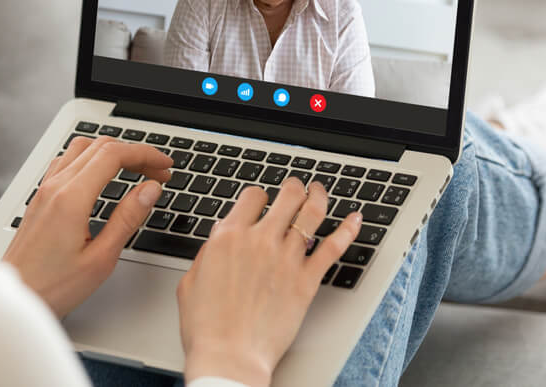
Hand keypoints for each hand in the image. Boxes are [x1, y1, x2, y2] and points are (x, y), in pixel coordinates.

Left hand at [3, 136, 171, 316]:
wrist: (16, 297)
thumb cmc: (52, 286)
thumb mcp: (100, 259)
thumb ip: (127, 219)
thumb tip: (149, 190)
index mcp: (71, 198)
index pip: (114, 155)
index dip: (145, 154)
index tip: (165, 165)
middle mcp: (55, 187)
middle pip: (101, 146)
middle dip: (135, 153)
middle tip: (158, 171)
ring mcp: (45, 190)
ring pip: (82, 148)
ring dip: (113, 151)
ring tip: (135, 170)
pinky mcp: (40, 197)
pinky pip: (67, 161)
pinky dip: (92, 158)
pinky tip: (102, 176)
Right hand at [177, 178, 360, 385]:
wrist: (229, 356)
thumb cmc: (207, 327)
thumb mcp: (190, 282)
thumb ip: (207, 254)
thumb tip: (218, 240)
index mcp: (228, 237)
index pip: (252, 196)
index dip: (258, 196)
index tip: (262, 202)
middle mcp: (259, 240)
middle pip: (286, 196)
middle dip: (292, 188)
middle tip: (295, 188)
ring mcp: (286, 258)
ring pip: (311, 213)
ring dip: (318, 196)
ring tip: (319, 191)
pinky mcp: (306, 280)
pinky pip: (333, 247)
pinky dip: (347, 229)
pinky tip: (355, 219)